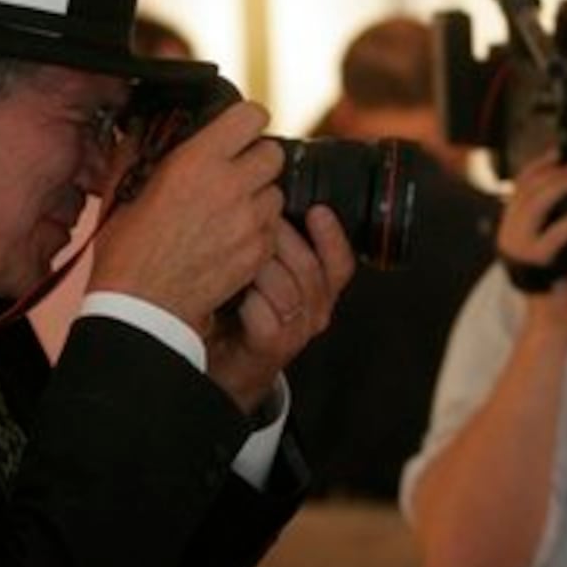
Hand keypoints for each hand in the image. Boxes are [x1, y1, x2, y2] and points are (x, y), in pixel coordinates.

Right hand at [88, 100, 285, 330]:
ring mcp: (249, 220)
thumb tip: (138, 130)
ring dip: (260, 196)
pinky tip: (232, 238)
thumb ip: (136, 153)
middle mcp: (230, 185)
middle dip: (257, 159)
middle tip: (236, 172)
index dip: (248, 120)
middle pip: (273, 153)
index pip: (251, 116)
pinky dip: (259, 230)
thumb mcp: (123, 193)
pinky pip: (273, 228)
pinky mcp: (259, 251)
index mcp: (196, 162)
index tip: (239, 129)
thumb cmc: (128, 253)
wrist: (144, 307)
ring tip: (231, 210)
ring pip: (276, 192)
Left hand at [208, 205, 355, 412]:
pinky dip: (248, 301)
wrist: (226, 366)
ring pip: (288, 290)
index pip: (340, 262)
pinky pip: (266, 316)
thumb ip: (274, 242)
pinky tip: (233, 292)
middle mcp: (315, 312)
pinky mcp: (272, 347)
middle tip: (257, 221)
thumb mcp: (264, 273)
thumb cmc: (241, 312)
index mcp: (319, 291)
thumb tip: (269, 201)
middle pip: (311, 269)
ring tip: (237, 252)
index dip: (332, 237)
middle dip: (282, 240)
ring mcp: (296, 332)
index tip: (317, 210)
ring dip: (261, 268)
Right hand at [498, 148, 566, 321]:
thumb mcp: (559, 245)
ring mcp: (519, 251)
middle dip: (551, 173)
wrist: (553, 323)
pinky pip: (551, 237)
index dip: (536, 166)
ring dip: (557, 188)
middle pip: (524, 192)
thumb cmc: (560, 286)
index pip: (519, 188)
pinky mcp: (535, 266)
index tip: (558, 152)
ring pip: (531, 207)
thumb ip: (559, 222)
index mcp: (513, 229)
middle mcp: (510, 236)